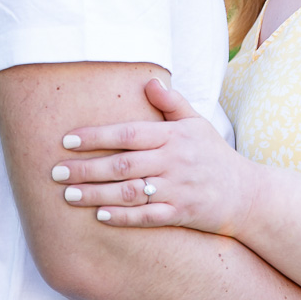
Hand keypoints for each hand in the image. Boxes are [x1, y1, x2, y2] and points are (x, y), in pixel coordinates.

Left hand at [53, 79, 259, 235]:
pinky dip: (122, 217)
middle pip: (122, 164)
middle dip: (86, 168)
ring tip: (68, 196)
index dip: (96, 136)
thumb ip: (171, 103)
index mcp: (173, 136)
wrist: (244, 193)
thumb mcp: (196, 123)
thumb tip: (148, 82)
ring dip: (96, 194)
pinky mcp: (180, 214)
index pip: (128, 133)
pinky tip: (99, 216)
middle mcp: (173, 161)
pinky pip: (146, 216)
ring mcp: (176, 189)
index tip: (67, 140)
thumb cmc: (213, 154)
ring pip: (129, 191)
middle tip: (56, 172)